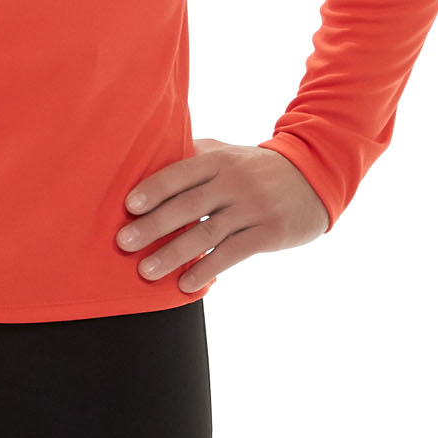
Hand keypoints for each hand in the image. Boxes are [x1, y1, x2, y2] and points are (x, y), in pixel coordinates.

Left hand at [117, 137, 329, 291]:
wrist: (313, 177)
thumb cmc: (255, 168)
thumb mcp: (227, 153)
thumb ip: (194, 157)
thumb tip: (148, 166)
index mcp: (218, 160)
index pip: (181, 173)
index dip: (154, 189)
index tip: (128, 206)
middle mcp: (234, 182)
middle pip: (188, 205)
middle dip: (154, 225)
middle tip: (124, 243)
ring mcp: (252, 208)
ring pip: (207, 233)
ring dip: (174, 254)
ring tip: (147, 271)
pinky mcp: (269, 233)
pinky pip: (233, 254)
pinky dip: (207, 269)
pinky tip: (185, 284)